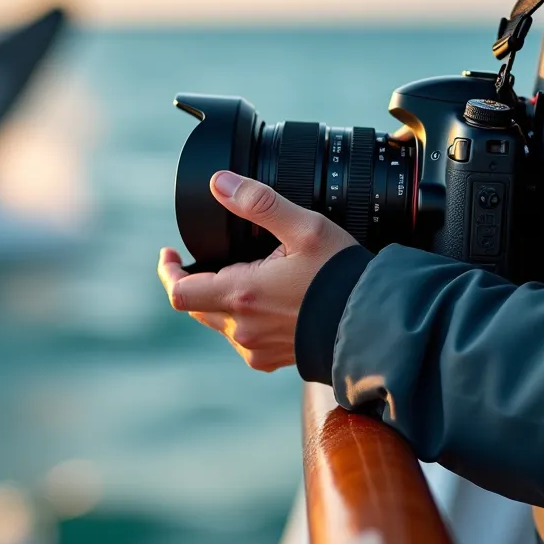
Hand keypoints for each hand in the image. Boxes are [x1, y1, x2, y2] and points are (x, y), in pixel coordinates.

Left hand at [158, 171, 357, 371]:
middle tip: (210, 258)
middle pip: (197, 307)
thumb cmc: (342, 276)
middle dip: (197, 281)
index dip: (168, 271)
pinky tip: (266, 303)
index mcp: (242, 295)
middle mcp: (242, 329)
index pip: (179, 291)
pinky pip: (244, 340)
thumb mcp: (304, 227)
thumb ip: (258, 203)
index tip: (170, 254)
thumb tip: (219, 183)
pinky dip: (244, 320)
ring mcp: (256, 349)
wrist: (375, 324)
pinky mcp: (272, 361)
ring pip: (220, 324)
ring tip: (246, 276)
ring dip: (222, 301)